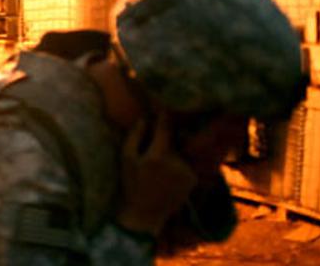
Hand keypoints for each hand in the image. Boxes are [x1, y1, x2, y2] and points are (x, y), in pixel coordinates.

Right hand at [116, 111, 197, 236]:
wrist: (144, 214)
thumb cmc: (131, 184)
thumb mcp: (126, 158)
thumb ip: (135, 136)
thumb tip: (145, 118)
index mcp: (159, 155)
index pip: (165, 127)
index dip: (164, 115)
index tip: (164, 105)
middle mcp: (177, 162)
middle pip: (173, 140)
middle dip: (165, 140)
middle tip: (153, 147)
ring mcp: (187, 172)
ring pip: (180, 152)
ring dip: (171, 153)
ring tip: (158, 166)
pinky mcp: (193, 180)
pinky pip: (185, 164)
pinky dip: (178, 165)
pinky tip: (167, 176)